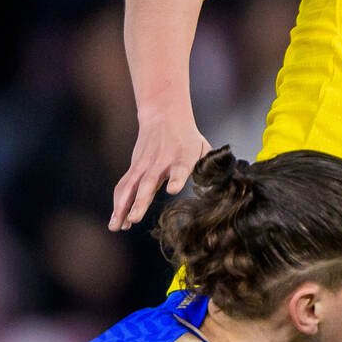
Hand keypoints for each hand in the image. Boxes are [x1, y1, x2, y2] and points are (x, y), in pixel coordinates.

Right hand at [110, 112, 211, 230]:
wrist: (164, 115)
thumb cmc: (187, 137)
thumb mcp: (203, 147)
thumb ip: (210, 167)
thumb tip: (223, 184)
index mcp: (182, 157)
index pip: (180, 169)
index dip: (176, 179)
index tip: (172, 189)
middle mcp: (160, 162)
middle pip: (149, 182)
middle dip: (141, 201)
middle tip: (135, 219)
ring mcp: (144, 164)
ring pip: (131, 186)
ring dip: (122, 206)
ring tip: (117, 226)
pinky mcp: (134, 167)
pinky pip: (124, 186)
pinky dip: (119, 202)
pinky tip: (117, 220)